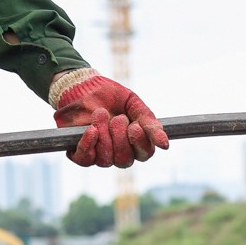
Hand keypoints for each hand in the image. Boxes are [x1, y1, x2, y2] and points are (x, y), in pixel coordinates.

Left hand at [50, 68, 168, 168]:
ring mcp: (99, 155)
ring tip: (100, 113)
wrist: (84, 85)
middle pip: (125, 159)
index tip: (135, 126)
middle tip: (117, 117)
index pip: (145, 154)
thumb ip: (148, 122)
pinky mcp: (81, 153)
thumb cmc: (110, 96)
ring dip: (104, 135)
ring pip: (106, 159)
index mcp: (135, 143)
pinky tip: (92, 129)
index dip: (141, 143)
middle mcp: (118, 153)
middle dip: (120, 137)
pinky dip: (88, 144)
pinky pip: (86, 159)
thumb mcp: (133, 104)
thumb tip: (164, 144)